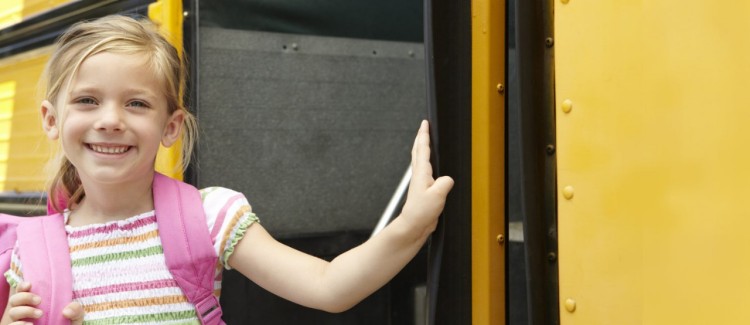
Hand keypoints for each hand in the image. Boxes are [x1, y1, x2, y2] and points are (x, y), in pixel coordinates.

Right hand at [3, 282, 84, 324]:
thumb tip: (67, 310)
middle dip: (25, 297)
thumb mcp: (75, 317)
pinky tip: (30, 324)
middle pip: (15, 299)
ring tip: (40, 314)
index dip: (23, 286)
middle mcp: (25, 311)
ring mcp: (20, 321)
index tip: (30, 284)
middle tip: (39, 300)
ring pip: (13, 312)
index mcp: (35, 303)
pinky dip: (18, 324)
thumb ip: (76, 310)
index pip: (22, 291)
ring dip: (25, 310)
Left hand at [401, 120, 453, 236]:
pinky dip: (426, 163)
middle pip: (417, 151)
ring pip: (419, 160)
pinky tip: (431, 168)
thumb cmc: (421, 212)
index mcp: (421, 173)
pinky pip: (425, 171)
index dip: (424, 135)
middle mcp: (419, 175)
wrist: (412, 226)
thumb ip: (444, 183)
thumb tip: (448, 179)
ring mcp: (420, 183)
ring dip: (421, 149)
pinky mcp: (423, 191)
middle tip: (423, 127)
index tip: (425, 123)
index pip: (423, 149)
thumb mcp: (437, 195)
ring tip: (425, 142)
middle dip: (420, 138)